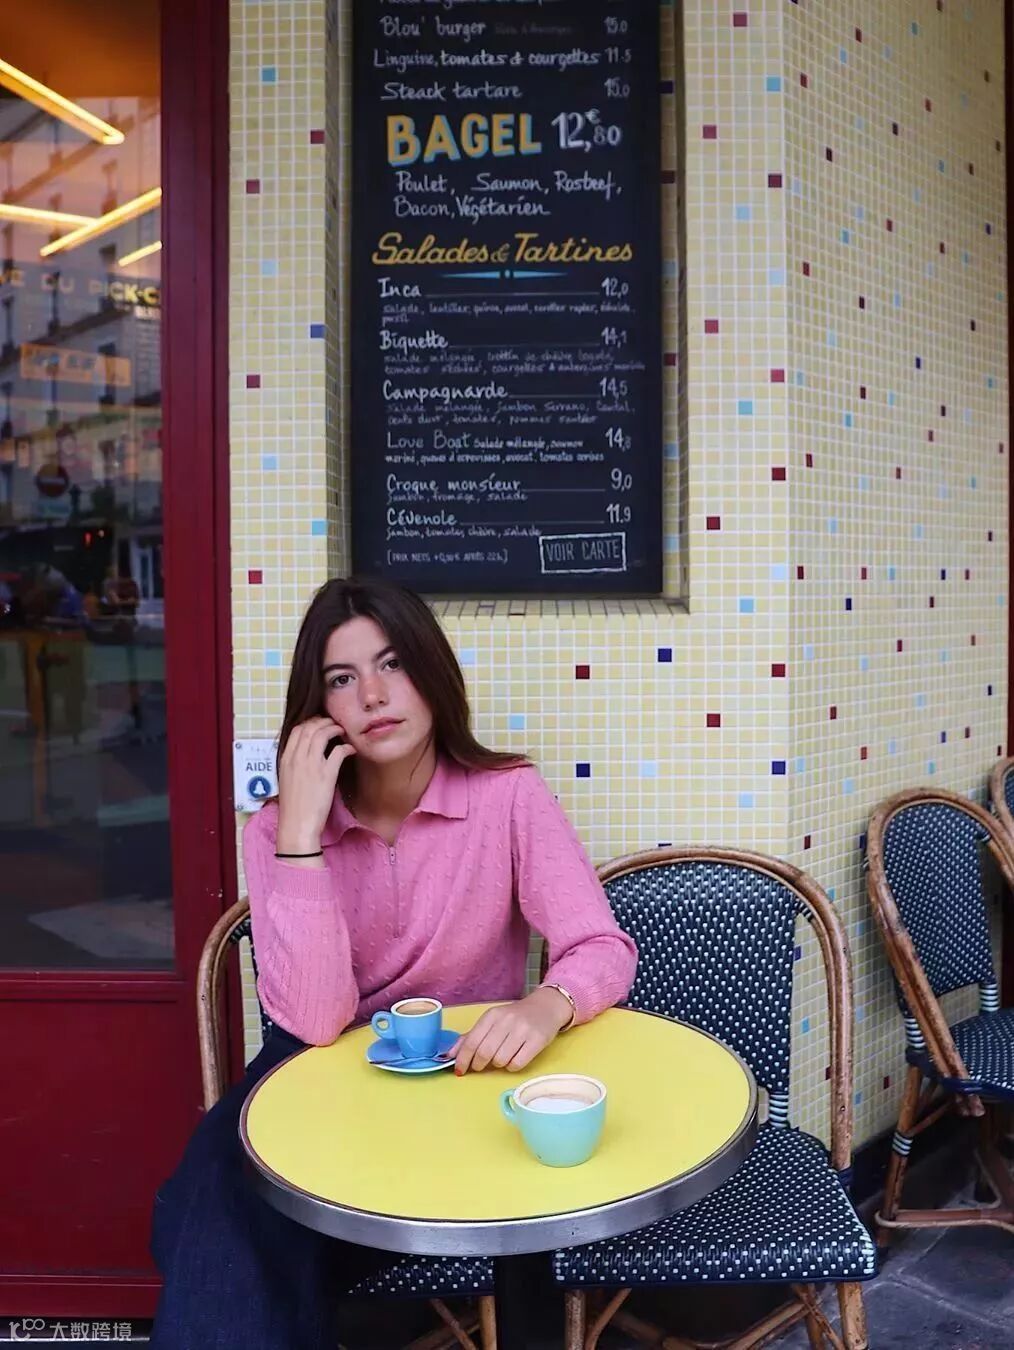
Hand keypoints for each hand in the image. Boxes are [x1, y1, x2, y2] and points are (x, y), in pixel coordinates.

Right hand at [276, 716, 354, 855]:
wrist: (296, 825)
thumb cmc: (293, 806)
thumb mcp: (287, 779)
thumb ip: (294, 764)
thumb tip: (305, 755)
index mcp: (285, 759)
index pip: (297, 729)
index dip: (310, 722)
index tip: (319, 723)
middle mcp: (297, 758)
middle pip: (310, 728)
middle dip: (324, 721)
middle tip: (334, 724)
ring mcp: (311, 765)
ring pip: (323, 734)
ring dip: (335, 729)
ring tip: (342, 731)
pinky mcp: (326, 774)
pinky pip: (338, 752)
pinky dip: (346, 747)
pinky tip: (351, 750)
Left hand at [448, 988, 573, 1074]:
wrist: (546, 1007)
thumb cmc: (515, 1017)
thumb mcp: (492, 1021)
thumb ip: (470, 1037)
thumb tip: (449, 1055)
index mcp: (492, 1015)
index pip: (472, 1041)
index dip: (463, 1059)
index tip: (459, 1071)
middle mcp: (506, 1021)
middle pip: (485, 1052)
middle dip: (479, 1064)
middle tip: (481, 1066)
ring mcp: (523, 1030)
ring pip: (500, 1060)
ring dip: (497, 1065)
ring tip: (501, 1057)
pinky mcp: (537, 1041)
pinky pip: (517, 1064)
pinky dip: (512, 1067)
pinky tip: (514, 1059)